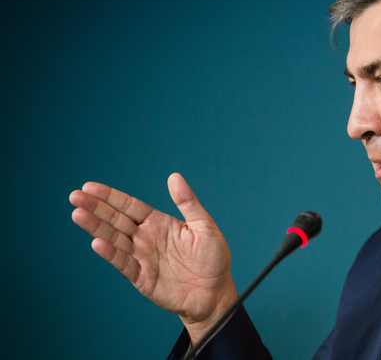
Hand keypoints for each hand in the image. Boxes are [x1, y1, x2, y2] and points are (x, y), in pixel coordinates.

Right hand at [69, 173, 237, 342]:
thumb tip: (174, 177)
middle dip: (96, 208)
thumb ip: (188, 203)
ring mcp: (142, 257)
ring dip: (96, 228)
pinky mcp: (142, 277)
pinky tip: (97, 243)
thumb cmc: (212, 259)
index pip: (129, 206)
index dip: (110, 197)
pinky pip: (124, 264)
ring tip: (78, 214)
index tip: (89, 187)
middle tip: (75, 196)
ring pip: (114, 239)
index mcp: (158, 223)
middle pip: (116, 220)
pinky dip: (111, 254)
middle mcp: (145, 238)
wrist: (215, 293)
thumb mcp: (204, 226)